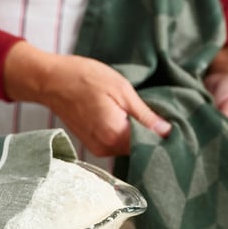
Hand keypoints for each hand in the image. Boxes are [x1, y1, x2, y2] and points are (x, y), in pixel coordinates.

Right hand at [3, 41, 171, 156]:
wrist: (51, 81)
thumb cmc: (84, 78)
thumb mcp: (121, 90)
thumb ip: (144, 115)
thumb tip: (166, 132)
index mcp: (114, 135)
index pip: (150, 146)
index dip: (164, 137)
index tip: (176, 126)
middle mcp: (105, 148)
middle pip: (140, 150)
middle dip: (153, 136)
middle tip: (165, 117)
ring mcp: (98, 148)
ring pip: (129, 147)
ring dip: (139, 135)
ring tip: (146, 115)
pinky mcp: (93, 144)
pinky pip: (117, 144)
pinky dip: (125, 134)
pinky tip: (129, 118)